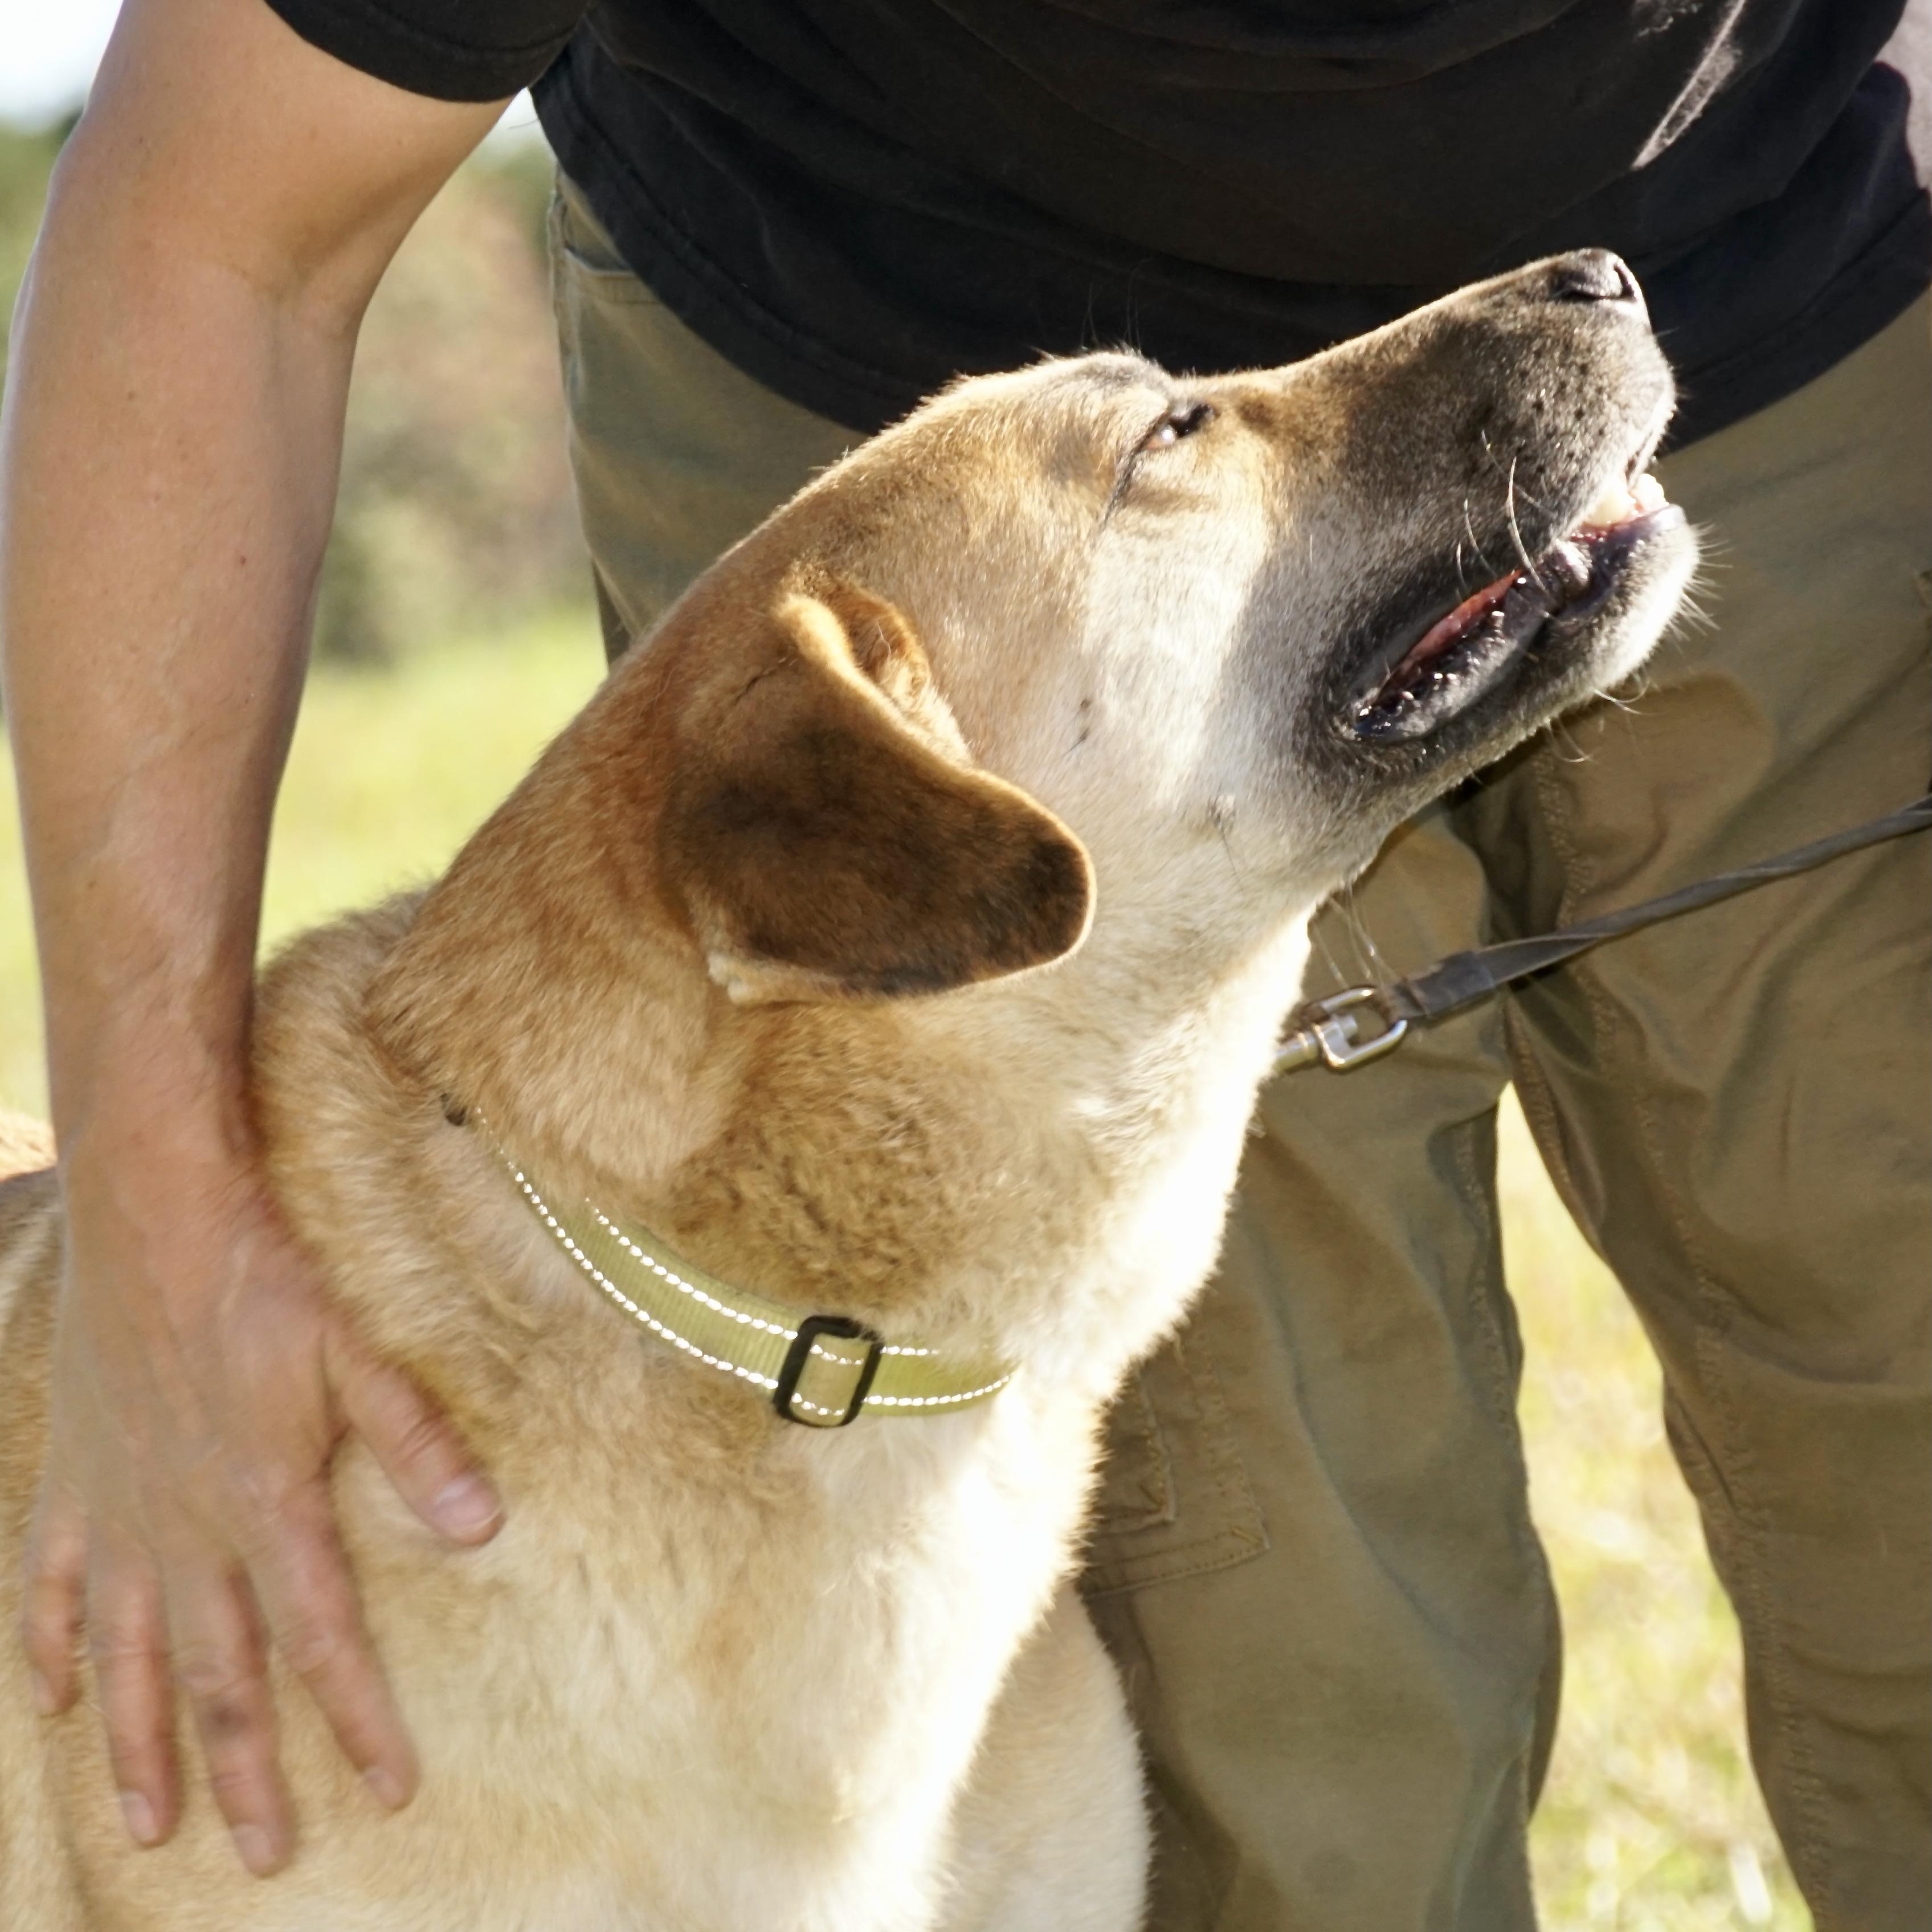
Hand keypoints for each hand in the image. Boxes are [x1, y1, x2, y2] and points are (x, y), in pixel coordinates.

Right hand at [19, 1125, 501, 1874]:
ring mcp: (121, 1513)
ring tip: (149, 1826)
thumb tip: (486, 1525)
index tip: (389, 1791)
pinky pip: (47, 1587)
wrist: (157, 1220)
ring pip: (126, 1659)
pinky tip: (52, 1701)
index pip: (324, 1640)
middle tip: (263, 1857)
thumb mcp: (360, 1354)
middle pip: (220, 1678)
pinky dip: (49, 1649)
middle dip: (246, 1773)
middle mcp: (188, 1531)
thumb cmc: (268, 1281)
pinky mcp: (74, 1482)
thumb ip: (418, 1442)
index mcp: (268, 1505)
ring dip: (141, 1745)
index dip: (360, 1720)